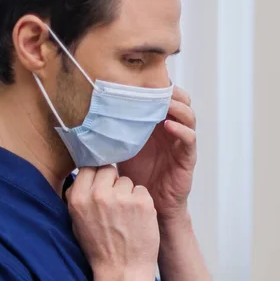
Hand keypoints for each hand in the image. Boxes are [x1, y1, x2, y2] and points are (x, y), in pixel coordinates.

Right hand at [66, 166, 159, 280]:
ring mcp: (121, 197)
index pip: (89, 166)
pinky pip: (142, 190)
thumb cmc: (100, 248)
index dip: (97, 175)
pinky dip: (142, 201)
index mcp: (78, 198)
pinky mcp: (142, 202)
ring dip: (128, 193)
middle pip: (109, 169)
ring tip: (126, 215)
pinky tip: (138, 218)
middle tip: (116, 203)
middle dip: (113, 182)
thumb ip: (79, 195)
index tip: (102, 185)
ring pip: (127, 180)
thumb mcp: (77, 221)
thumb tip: (84, 172)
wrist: (122, 272)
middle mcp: (98, 195)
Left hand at [118, 86, 195, 219]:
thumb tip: (88, 111)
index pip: (163, 97)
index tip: (143, 76)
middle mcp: (172, 129)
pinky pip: (190, 139)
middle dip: (171, 91)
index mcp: (157, 123)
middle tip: (156, 85)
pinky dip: (181, 130)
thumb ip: (115, 129)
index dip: (157, 85)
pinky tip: (168, 125)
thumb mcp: (122, 146)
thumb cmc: (134, 176)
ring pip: (189, 116)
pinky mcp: (187, 158)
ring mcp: (181, 142)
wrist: (148, 204)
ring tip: (165, 101)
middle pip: (180, 100)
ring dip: (178, 106)